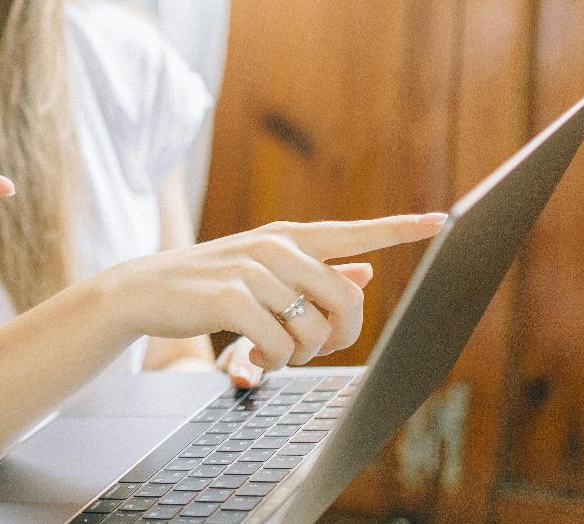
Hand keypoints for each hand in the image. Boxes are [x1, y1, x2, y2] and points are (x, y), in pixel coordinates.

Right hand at [88, 215, 443, 372]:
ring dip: (298, 355)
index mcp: (287, 238)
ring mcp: (252, 271)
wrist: (142, 291)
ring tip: (269, 350)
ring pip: (314, 330)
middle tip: (309, 350)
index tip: (441, 221)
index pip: (354, 233)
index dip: (399, 229)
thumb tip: (366, 274)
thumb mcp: (261, 272)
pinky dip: (269, 362)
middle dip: (338, 338)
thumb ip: (312, 273)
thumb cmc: (207, 285)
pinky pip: (279, 346)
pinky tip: (248, 354)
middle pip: (348, 301)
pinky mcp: (230, 299)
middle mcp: (275, 247)